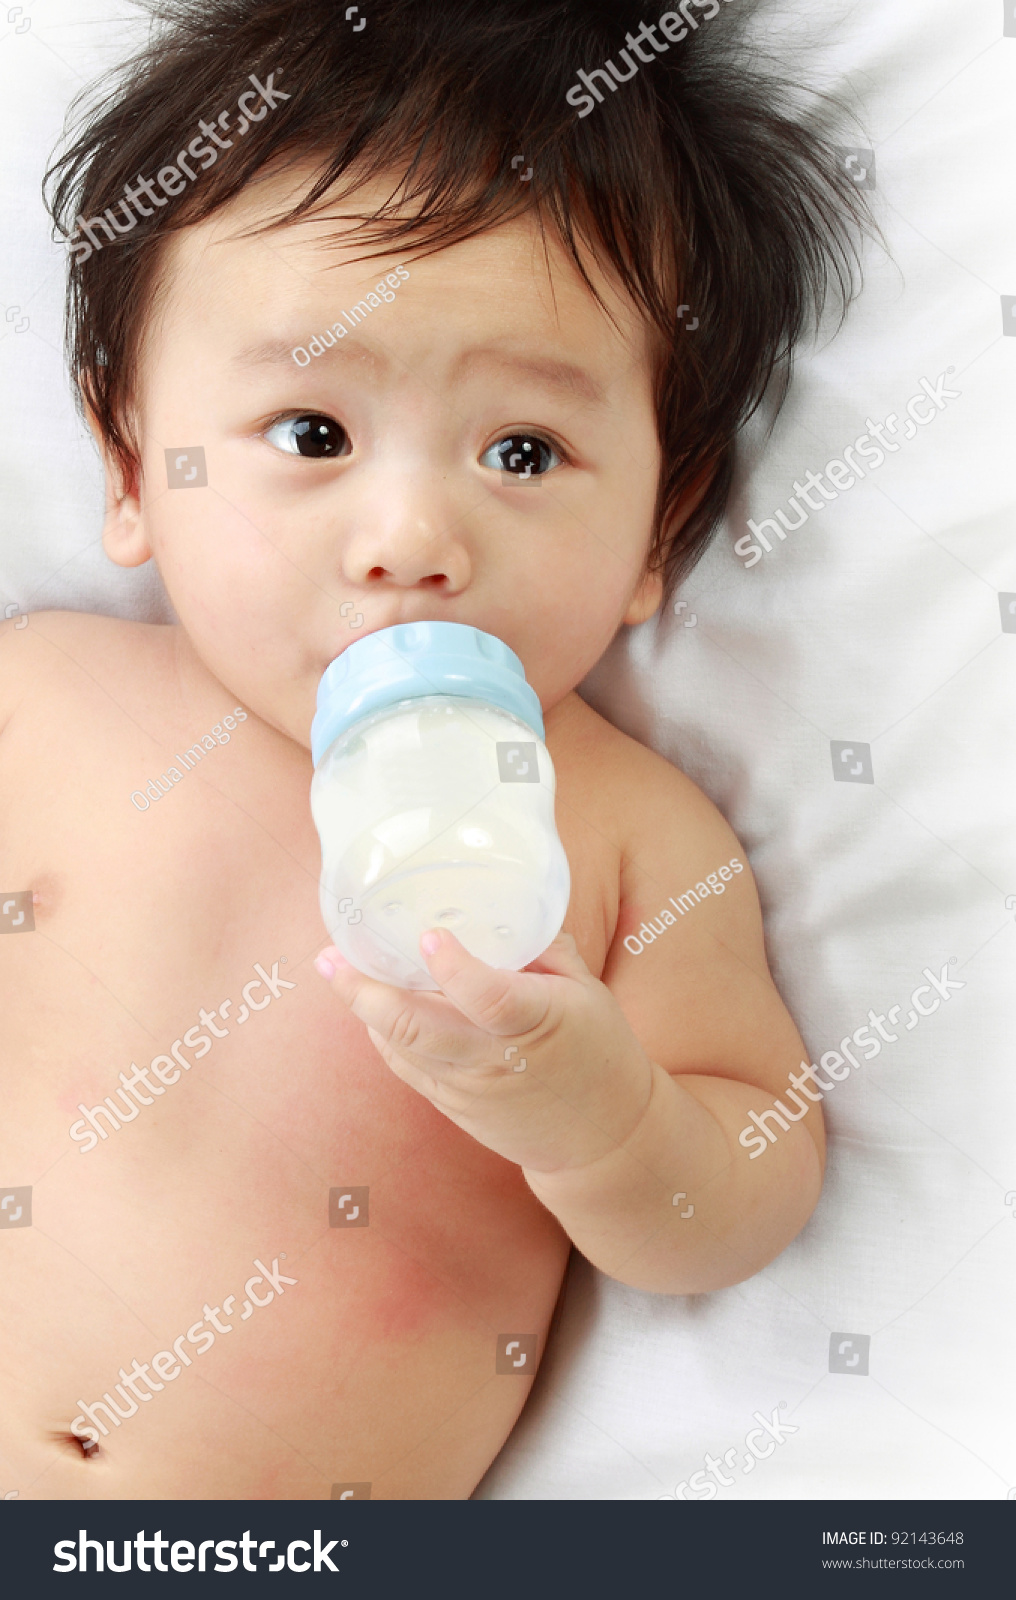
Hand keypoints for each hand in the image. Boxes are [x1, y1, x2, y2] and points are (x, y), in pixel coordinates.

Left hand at [314, 930, 653, 1175]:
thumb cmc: (600, 1053)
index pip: (490, 999)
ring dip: (364, 1007)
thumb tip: (503, 905)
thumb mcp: (589, 991)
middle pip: (418, 1029)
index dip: (456, 970)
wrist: (601, 1139)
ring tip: (334, 967)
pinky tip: (368, 1004)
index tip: (430, 937)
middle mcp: (494, 1059)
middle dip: (367, 992)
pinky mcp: (452, 1105)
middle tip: (332, 955)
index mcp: (538, 1023)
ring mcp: (467, 1087)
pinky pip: (405, 1066)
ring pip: (400, 1047)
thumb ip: (545, 948)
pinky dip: (382, 1033)